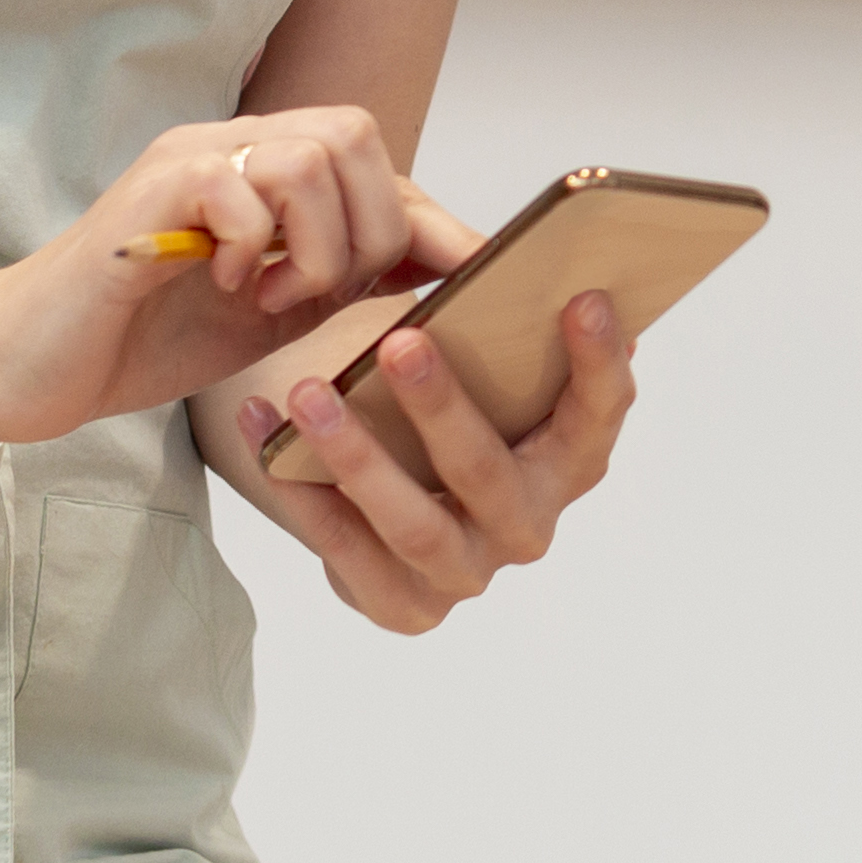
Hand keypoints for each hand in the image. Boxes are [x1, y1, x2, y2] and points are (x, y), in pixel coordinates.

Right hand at [0, 107, 437, 445]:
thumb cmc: (145, 338)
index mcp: (264, 168)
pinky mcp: (153, 188)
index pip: (376, 160)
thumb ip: (345, 279)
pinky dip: (254, 247)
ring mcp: (190, 158)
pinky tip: (224, 287)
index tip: (472, 273)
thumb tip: (442, 266)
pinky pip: (244, 186)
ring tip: (268, 296)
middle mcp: (231, 144)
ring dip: (314, 245)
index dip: (431, 217)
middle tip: (314, 295)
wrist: (31, 365)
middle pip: (357, 137)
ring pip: (312, 155)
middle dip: (368, 232)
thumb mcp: (274, 310)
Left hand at [248, 284, 635, 632]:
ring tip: (306, 392)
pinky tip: (261, 423)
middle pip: (488, 472)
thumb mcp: (479, 365)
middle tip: (400, 342)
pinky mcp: (401, 605)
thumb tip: (510, 257)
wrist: (382, 506)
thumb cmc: (440, 410)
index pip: (600, 414)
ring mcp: (464, 572)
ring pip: (413, 522)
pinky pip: (342, 549)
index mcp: (566, 462)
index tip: (581, 297)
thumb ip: (498, 320)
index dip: (598, 361)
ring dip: (356, 454)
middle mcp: (526, 525)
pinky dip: (295, 487)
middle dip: (442, 407)